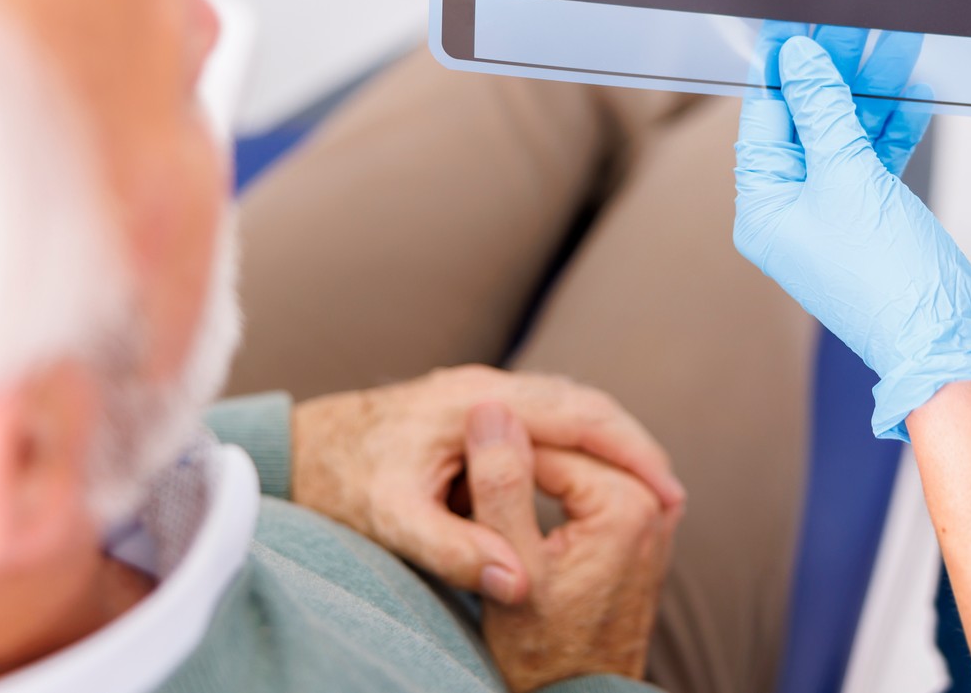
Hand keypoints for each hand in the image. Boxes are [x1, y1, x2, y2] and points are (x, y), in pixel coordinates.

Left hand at [292, 366, 682, 602]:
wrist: (298, 449)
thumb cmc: (340, 481)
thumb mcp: (391, 521)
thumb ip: (452, 549)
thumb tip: (519, 584)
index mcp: (477, 399)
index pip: (579, 413)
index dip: (631, 452)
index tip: (668, 494)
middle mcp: (486, 385)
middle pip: (585, 404)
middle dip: (633, 449)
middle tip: (672, 500)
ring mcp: (482, 394)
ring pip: (569, 411)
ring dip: (609, 449)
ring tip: (647, 500)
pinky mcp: (475, 412)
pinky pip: (545, 424)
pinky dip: (579, 452)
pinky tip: (593, 492)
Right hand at [466, 402, 675, 692]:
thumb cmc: (541, 649)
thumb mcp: (510, 563)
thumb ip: (501, 485)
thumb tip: (490, 410)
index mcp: (626, 502)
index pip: (550, 442)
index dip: (497, 446)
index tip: (452, 457)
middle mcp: (652, 504)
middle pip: (569, 451)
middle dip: (519, 454)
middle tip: (461, 463)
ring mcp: (651, 519)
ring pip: (578, 466)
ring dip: (534, 468)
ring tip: (482, 482)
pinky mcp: (640, 534)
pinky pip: (590, 486)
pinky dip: (555, 485)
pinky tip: (518, 495)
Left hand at [734, 36, 970, 440]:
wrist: (947, 341)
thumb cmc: (887, 276)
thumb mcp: (847, 175)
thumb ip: (823, 110)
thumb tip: (800, 59)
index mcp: (764, 207)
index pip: (765, 117)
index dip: (783, 66)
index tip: (795, 21)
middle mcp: (792, 212)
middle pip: (808, 121)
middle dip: (837, 70)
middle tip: (857, 22)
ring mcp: (835, 215)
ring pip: (847, 135)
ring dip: (873, 91)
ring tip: (898, 41)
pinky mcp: (874, 219)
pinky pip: (876, 159)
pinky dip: (895, 126)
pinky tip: (915, 91)